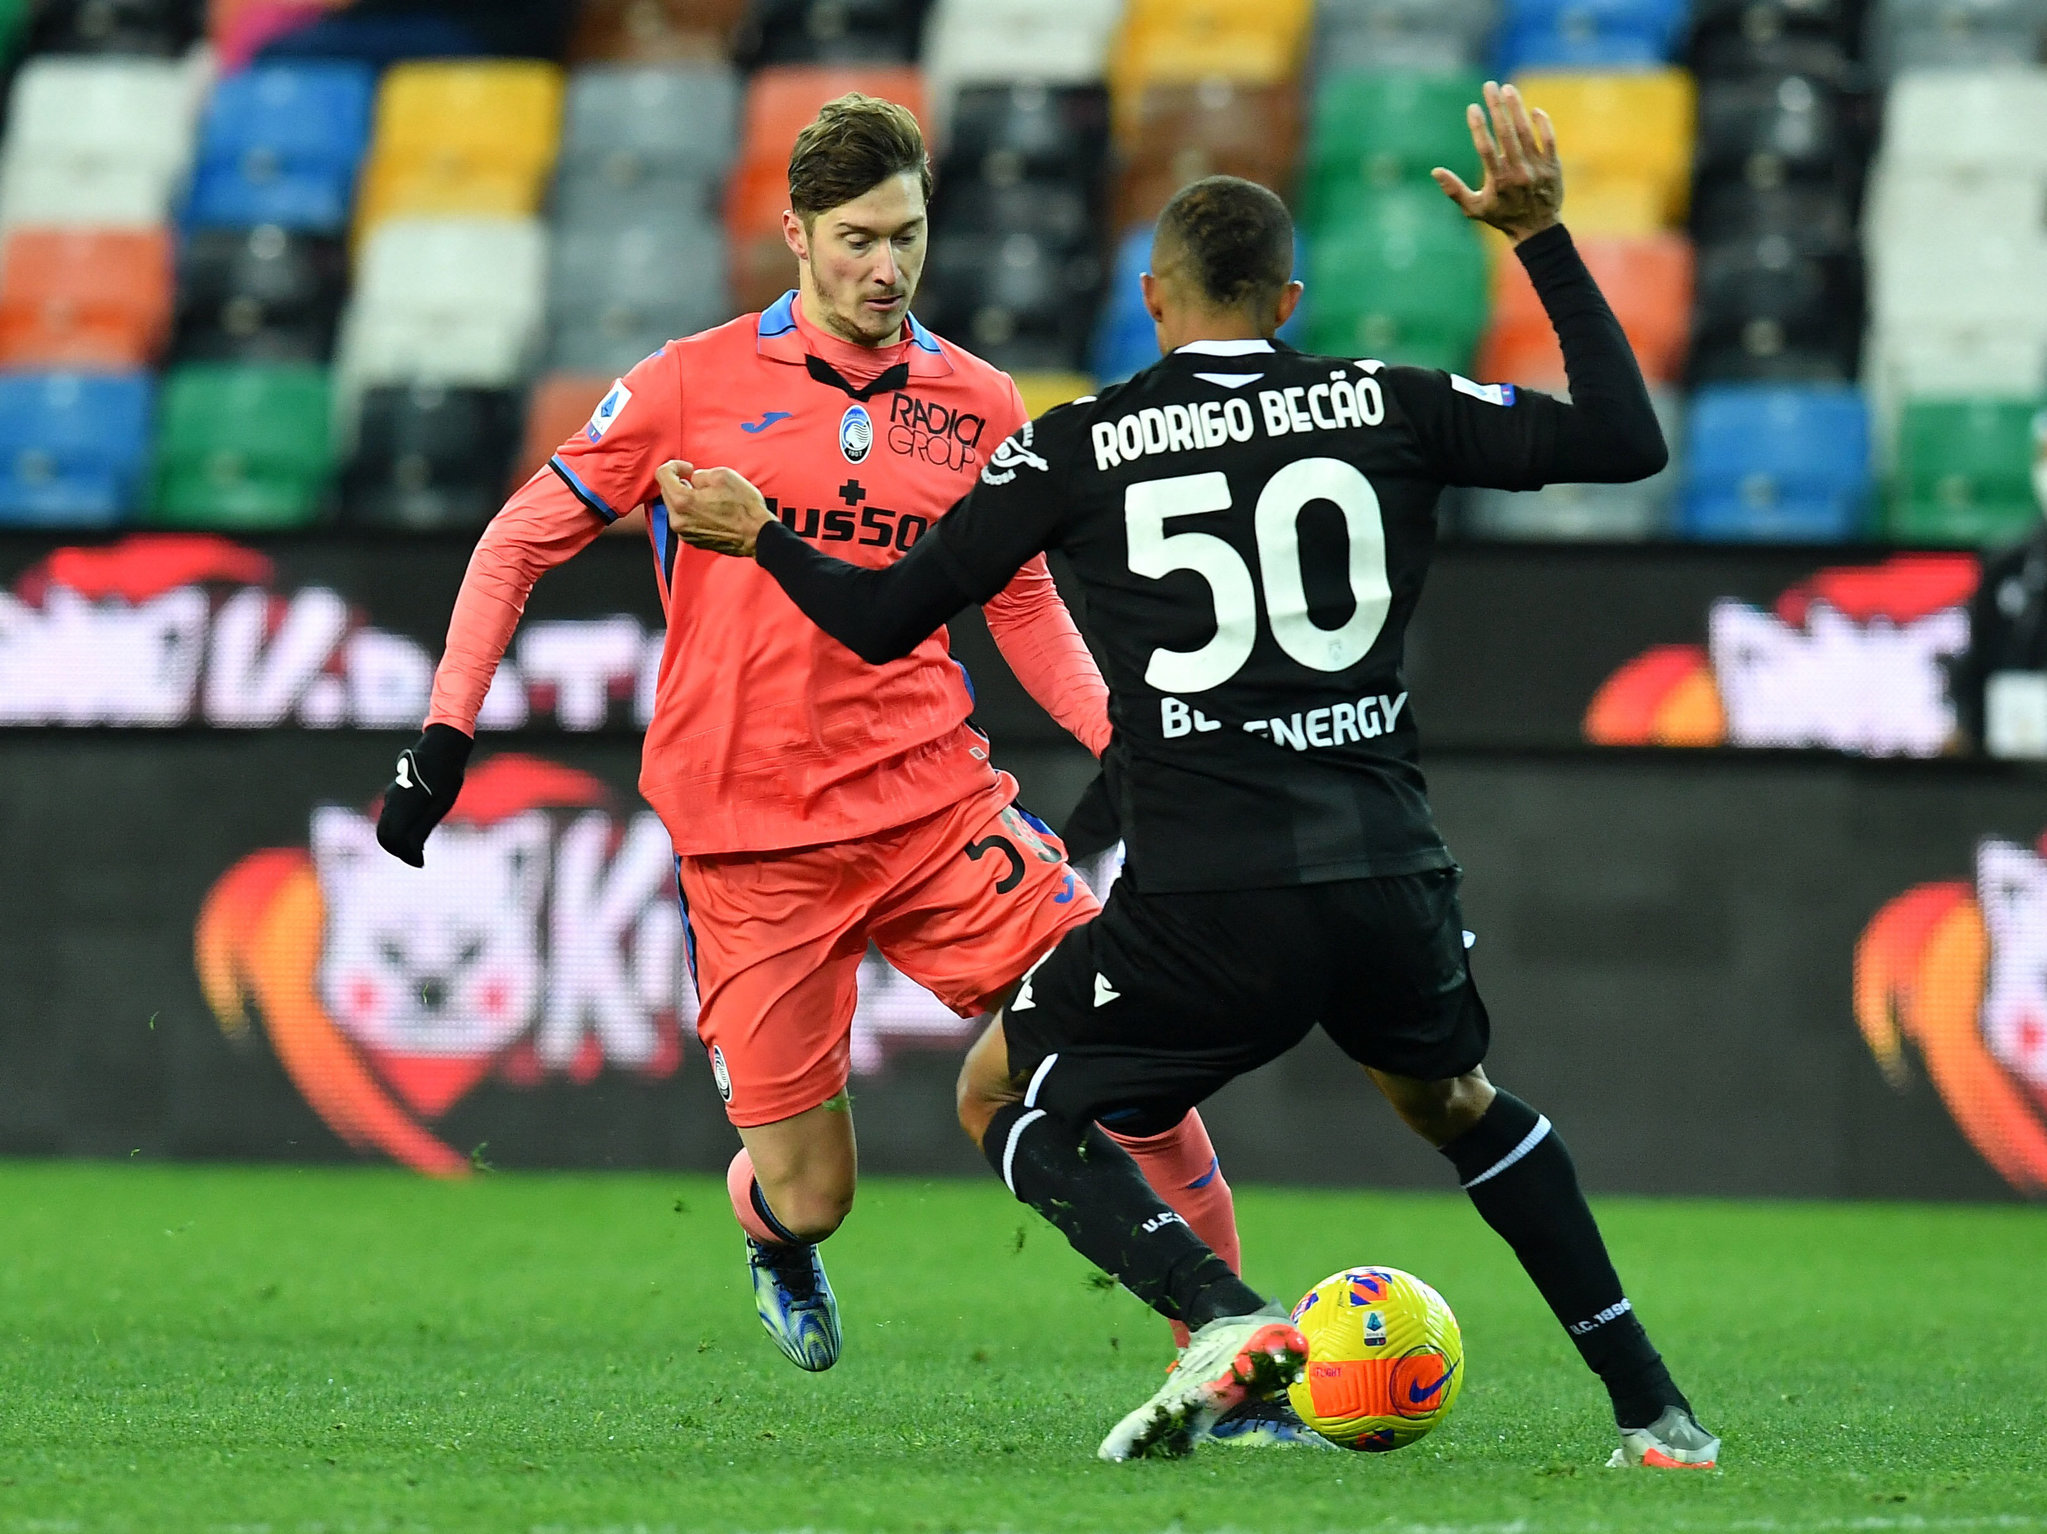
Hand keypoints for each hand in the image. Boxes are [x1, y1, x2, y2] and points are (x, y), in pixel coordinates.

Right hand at [376, 723, 472, 866]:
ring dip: (398, 841)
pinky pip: (390, 817)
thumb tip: (416, 855)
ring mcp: (392, 795)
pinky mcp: (395, 793)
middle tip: (417, 859)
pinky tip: (415, 833)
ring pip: (386, 826)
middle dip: (399, 851)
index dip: (406, 855)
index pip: (394, 840)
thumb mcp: (440, 806)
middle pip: (385, 836)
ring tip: (417, 849)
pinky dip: (398, 830)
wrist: (442, 748)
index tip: (421, 863)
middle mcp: (392, 800)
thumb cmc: (445, 777)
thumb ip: (423, 829)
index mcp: (403, 805)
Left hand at [657, 459, 773, 558]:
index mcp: (682, 501)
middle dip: (680, 482)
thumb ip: (699, 474)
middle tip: (700, 482)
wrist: (757, 535)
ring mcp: (685, 533)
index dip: (674, 466)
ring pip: (676, 507)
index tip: (688, 469)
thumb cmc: (743, 507)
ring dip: (687, 498)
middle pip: (667, 491)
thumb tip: (693, 480)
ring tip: (709, 497)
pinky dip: (693, 512)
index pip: (662, 474)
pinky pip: (685, 520)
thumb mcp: (722, 475)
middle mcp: (678, 520)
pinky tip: (711, 510)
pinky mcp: (693, 541)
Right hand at [1432, 81, 1561, 243]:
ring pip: (1526, 132)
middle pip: (1506, 133)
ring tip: (1508, 89)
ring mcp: (1537, 168)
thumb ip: (1454, 190)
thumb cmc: (1501, 216)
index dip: (1478, 126)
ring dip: (1517, 108)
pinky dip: (1542, 123)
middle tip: (1489, 86)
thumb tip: (1435, 172)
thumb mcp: (1474, 209)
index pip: (1486, 148)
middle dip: (1496, 107)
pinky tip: (1532, 109)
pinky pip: (1549, 139)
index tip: (1472, 107)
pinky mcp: (1553, 166)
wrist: (1537, 229)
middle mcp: (1518, 172)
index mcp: (1498, 182)